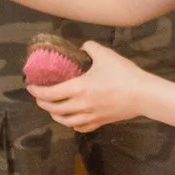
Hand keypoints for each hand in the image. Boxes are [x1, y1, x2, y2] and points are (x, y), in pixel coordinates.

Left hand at [27, 40, 153, 131]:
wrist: (143, 95)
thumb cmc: (124, 74)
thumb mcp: (105, 54)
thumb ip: (90, 47)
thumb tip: (82, 47)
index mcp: (79, 88)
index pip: (50, 93)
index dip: (37, 91)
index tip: (31, 86)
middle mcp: (81, 105)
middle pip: (54, 108)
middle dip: (42, 102)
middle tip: (39, 96)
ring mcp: (90, 116)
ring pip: (65, 121)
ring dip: (54, 115)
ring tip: (52, 108)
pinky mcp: (100, 122)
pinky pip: (80, 127)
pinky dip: (71, 124)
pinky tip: (71, 119)